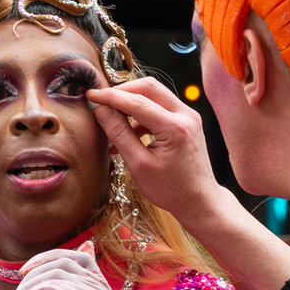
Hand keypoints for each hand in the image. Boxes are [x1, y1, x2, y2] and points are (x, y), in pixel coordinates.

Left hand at [2, 242, 118, 289]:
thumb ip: (75, 280)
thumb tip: (89, 243)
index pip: (83, 258)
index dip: (52, 257)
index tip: (26, 271)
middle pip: (66, 261)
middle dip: (35, 268)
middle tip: (16, 280)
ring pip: (52, 272)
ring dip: (25, 289)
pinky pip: (44, 286)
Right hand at [88, 79, 222, 222]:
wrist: (199, 201)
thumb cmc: (169, 189)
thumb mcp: (138, 165)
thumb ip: (119, 134)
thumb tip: (102, 110)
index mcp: (175, 127)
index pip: (136, 101)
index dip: (110, 97)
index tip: (90, 95)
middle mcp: (186, 115)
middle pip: (148, 87)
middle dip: (122, 92)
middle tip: (101, 102)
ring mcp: (189, 116)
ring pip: (154, 95)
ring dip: (131, 103)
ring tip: (112, 122)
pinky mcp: (187, 121)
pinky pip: (160, 108)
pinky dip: (141, 115)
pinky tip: (127, 135)